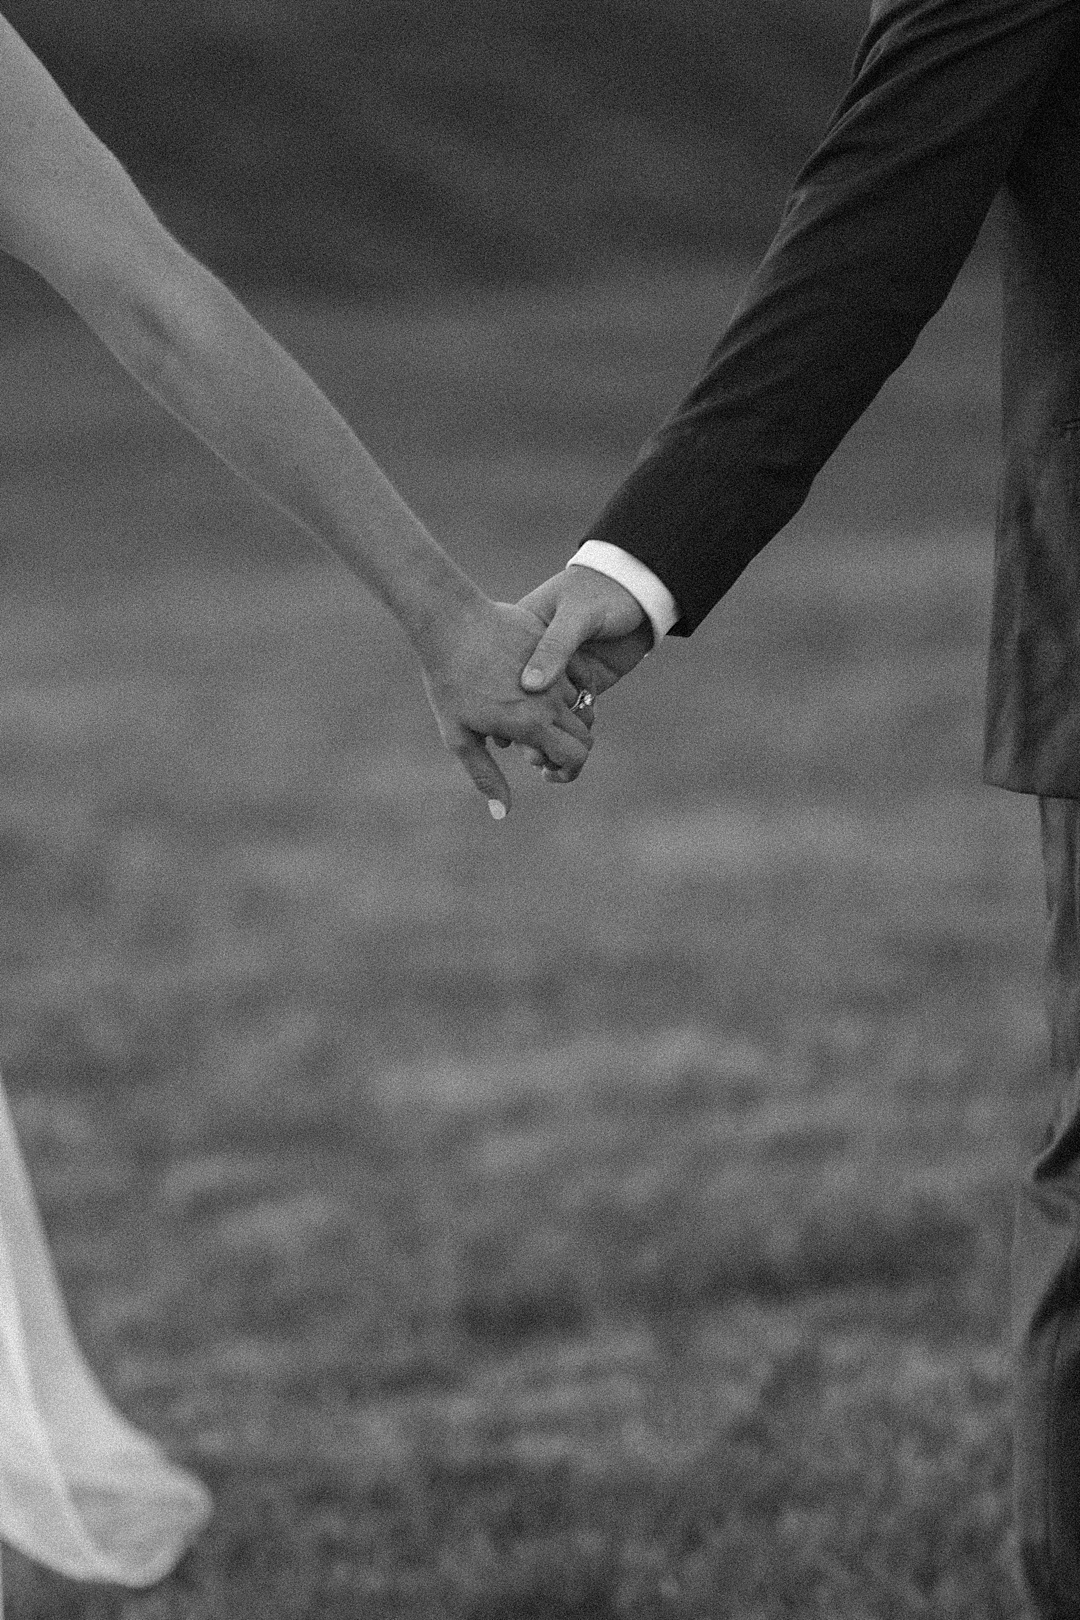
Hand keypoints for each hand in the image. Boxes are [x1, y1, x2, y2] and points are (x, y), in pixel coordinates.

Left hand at [420, 594, 593, 815]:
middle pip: (584, 736)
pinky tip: (537, 692)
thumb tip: (503, 814)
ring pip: (579, 707)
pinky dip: (564, 691)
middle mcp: (551, 699)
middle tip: (542, 752)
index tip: (548, 772)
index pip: (576, 757)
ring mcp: (555, 671)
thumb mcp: (458, 737)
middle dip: (570, 749)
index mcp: (532, 724)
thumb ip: (485, 776)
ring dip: (565, 720)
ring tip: (532, 721)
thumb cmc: (447, 682)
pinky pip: (573, 677)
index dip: (568, 770)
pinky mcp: (554, 648)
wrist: (449, 622)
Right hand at [515, 566, 653, 780]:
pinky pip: (575, 714)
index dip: (504, 710)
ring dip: (549, 741)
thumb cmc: (599, 592)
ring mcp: (562, 676)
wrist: (636, 587)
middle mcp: (538, 663)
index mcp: (523, 641)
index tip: (504, 734)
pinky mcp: (586, 684)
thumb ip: (555, 648)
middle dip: (529, 737)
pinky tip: (572, 745)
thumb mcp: (576, 615)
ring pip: (549, 717)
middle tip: (534, 758)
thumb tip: (530, 687)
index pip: (504, 682)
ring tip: (548, 764)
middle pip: (525, 707)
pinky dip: (574, 732)